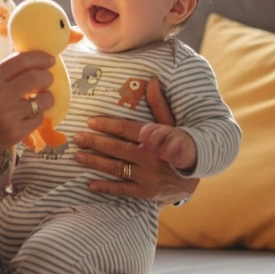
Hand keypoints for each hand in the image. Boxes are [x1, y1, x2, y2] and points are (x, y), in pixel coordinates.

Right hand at [0, 50, 54, 162]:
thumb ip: (3, 72)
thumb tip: (32, 60)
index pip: (21, 60)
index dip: (40, 57)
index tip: (50, 59)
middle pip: (36, 77)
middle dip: (48, 77)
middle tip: (48, 79)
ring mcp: (7, 115)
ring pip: (43, 100)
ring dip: (46, 98)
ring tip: (40, 99)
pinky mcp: (15, 133)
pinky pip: (39, 118)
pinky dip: (38, 115)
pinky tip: (29, 116)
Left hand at [72, 77, 199, 203]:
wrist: (197, 173)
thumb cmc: (181, 144)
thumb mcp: (173, 124)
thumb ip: (159, 104)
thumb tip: (151, 80)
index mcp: (156, 139)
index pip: (128, 130)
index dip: (107, 125)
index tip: (90, 121)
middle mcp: (151, 158)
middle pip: (118, 149)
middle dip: (96, 143)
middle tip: (77, 138)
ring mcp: (148, 178)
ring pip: (117, 168)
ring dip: (96, 163)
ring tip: (77, 157)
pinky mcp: (147, 193)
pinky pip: (123, 190)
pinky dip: (106, 188)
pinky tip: (90, 184)